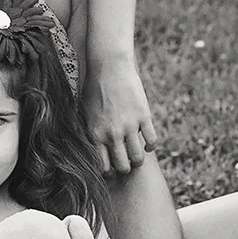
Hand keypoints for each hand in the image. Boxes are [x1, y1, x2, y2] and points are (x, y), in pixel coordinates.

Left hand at [81, 59, 156, 174]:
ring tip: (135, 156)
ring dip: (137, 160)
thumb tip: (92, 148)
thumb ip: (90, 131)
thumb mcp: (85, 112)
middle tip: (124, 163)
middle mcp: (112, 134)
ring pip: (137, 158)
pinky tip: (146, 144)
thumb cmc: (93, 88)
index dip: (108, 171)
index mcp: (95, 134)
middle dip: (123, 168)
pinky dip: (150, 146)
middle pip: (122, 166)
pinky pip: (152, 141)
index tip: (110, 168)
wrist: (109, 67)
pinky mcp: (144, 117)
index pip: (102, 166)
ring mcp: (129, 126)